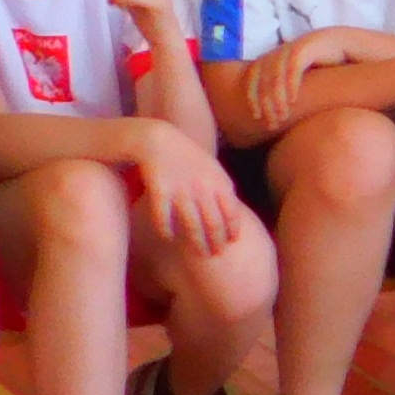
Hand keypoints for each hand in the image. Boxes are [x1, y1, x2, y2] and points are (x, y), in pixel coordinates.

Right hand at [131, 119, 242, 256]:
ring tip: (199, 254)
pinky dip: (167, 230)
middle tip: (215, 255)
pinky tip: (169, 237)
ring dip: (197, 242)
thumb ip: (224, 191)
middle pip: (213, 222)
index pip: (231, 211)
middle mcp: (202, 186)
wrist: (160, 139)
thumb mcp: (213, 169)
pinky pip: (164, 217)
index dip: (232, 230)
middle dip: (216, 242)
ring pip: (191, 224)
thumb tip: (235, 220)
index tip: (230, 243)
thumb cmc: (189, 158)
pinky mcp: (160, 189)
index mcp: (218, 181)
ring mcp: (181, 189)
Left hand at [247, 27, 353, 136]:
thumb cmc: (325, 67)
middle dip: (263, 102)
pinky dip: (291, 84)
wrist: (346, 45)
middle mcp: (279, 51)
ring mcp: (292, 48)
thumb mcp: (302, 79)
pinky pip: (293, 67)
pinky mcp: (306, 47)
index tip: (256, 116)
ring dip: (276, 98)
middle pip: (261, 77)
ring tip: (282, 116)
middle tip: (270, 122)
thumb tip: (274, 110)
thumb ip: (286, 89)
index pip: (252, 75)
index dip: (251, 95)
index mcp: (273, 57)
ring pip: (275, 75)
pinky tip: (294, 100)